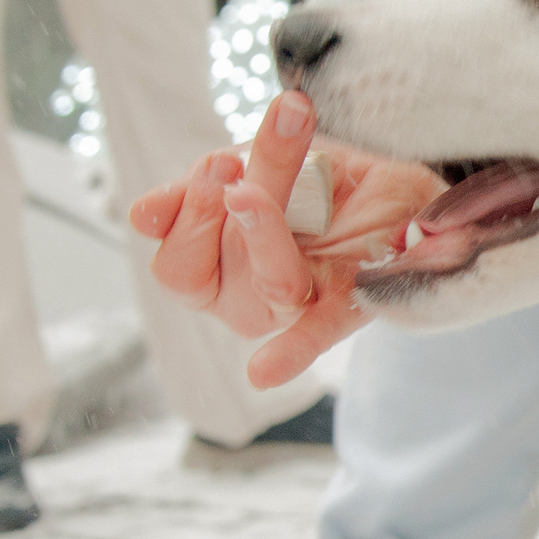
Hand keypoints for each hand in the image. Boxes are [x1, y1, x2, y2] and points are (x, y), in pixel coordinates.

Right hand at [128, 91, 445, 388]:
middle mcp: (248, 297)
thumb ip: (201, 190)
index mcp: (218, 268)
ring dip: (260, 230)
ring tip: (252, 189)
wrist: (396, 180)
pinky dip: (291, 352)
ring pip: (263, 282)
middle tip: (231, 165)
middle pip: (203, 274)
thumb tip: (142, 216)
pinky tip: (263, 372)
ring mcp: (295, 304)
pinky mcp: (349, 302)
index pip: (175, 265)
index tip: (214, 165)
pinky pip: (317, 332)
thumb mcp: (253, 166)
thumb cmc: (316, 180)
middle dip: (210, 211)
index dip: (183, 216)